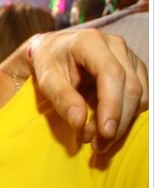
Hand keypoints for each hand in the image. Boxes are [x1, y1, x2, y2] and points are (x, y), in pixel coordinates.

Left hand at [9, 29, 147, 151]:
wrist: (54, 49)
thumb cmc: (48, 62)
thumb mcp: (46, 80)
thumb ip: (62, 99)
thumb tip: (80, 124)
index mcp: (91, 42)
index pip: (112, 74)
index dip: (112, 105)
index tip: (105, 132)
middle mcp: (115, 45)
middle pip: (130, 87)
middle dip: (118, 121)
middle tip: (99, 145)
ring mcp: (128, 55)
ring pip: (140, 93)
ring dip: (123, 122)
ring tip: (98, 140)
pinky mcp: (134, 67)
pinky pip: (141, 94)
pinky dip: (128, 115)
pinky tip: (108, 127)